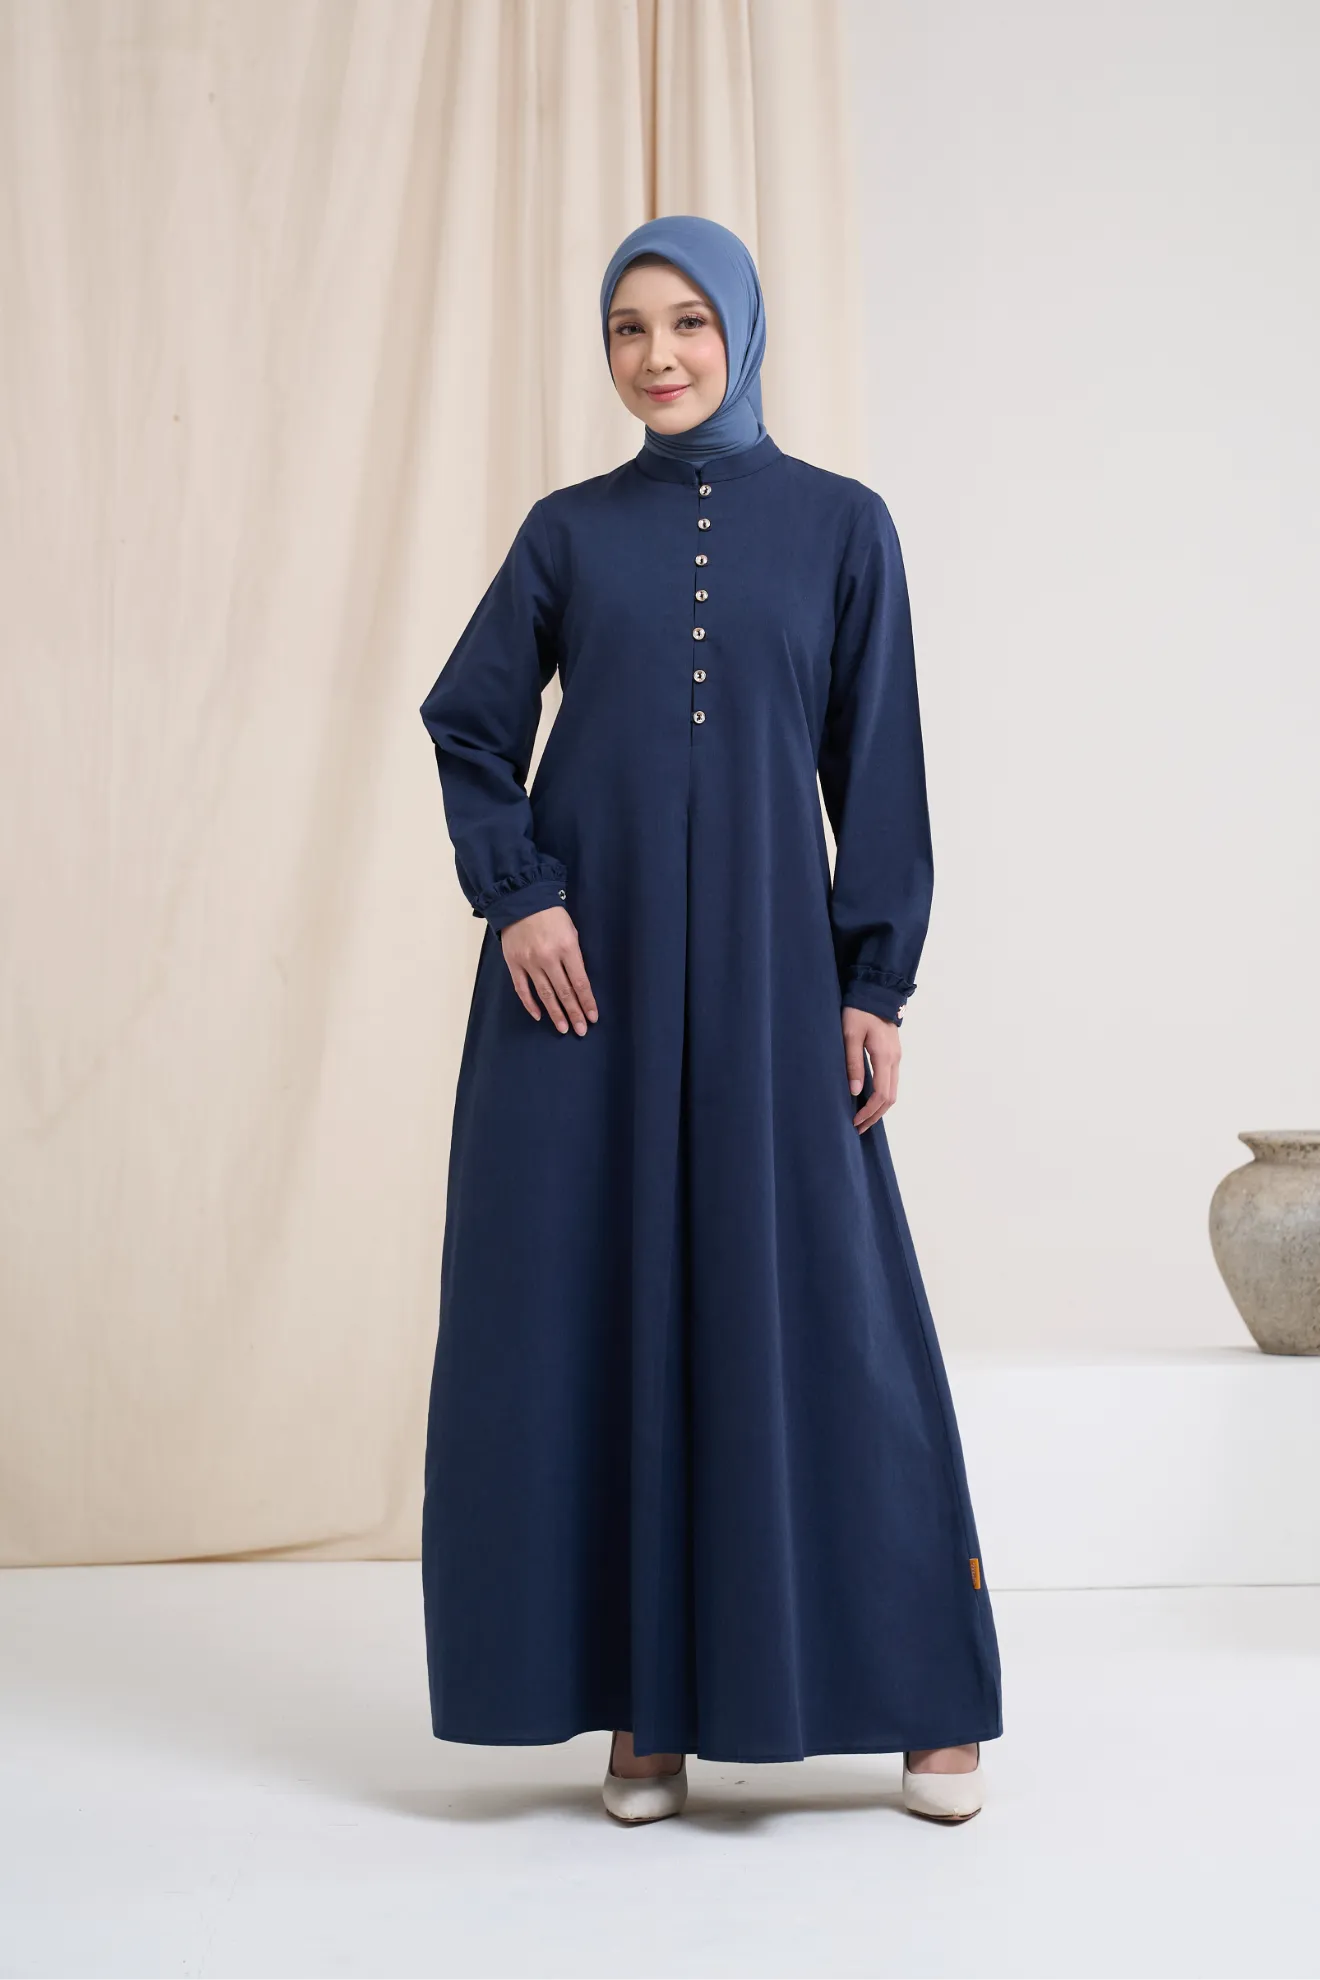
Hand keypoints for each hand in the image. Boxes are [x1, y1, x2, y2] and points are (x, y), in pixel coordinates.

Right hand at [499, 905, 597, 1034]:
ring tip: (563, 1028)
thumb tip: (577, 982)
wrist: (521, 901)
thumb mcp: (571, 931)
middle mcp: (548, 958)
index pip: (580, 982)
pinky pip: (522, 989)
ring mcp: (529, 962)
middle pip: (564, 992)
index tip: (593, 1017)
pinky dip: (530, 1004)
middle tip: (581, 1030)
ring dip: (555, 1013)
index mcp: (567, 948)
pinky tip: (539, 1016)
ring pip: (545, 994)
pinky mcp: (514, 963)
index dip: (587, 1002)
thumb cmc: (552, 915)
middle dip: (574, 1013)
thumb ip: (574, 956)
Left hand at [842, 1004, 899, 1131]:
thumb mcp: (850, 1035)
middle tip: (858, 1127)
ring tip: (863, 1118)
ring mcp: (896, 1057)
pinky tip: (869, 1099)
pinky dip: (882, 1096)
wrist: (875, 992)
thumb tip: (855, 1092)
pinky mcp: (893, 1054)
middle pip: (890, 1097)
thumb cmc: (858, 1011)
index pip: (881, 1094)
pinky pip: (891, 1081)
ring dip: (879, 1107)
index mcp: (884, 1056)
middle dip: (875, 1115)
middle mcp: (895, 1059)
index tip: (854, 1121)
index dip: (869, 1111)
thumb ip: (852, 1063)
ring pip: (893, 1091)